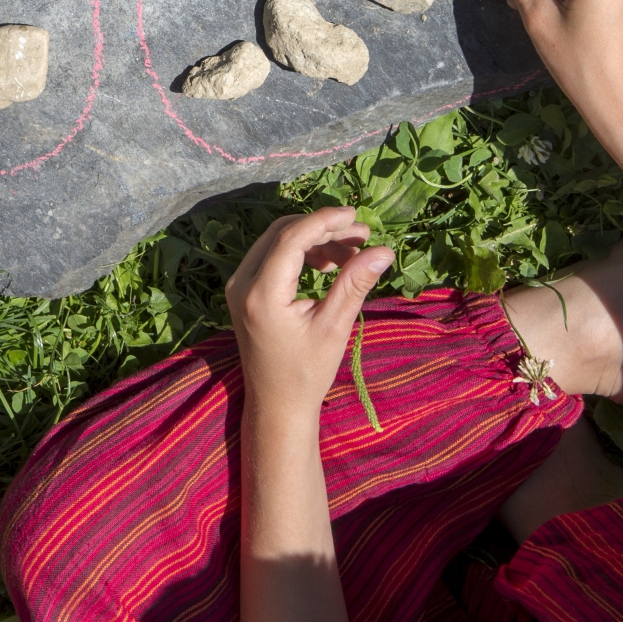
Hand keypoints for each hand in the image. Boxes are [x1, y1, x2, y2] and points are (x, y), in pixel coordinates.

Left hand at [225, 207, 392, 425]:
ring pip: (277, 242)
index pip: (291, 238)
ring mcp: (238, 286)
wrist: (276, 405)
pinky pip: (272, 257)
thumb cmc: (306, 373)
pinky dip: (301, 254)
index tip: (356, 216)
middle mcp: (242, 283)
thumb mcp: (334, 327)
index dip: (324, 221)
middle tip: (361, 235)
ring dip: (314, 241)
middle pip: (282, 233)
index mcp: (261, 293)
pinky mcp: (244, 291)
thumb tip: (384, 250)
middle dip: (323, 229)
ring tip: (352, 253)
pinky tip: (330, 265)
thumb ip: (354, 284)